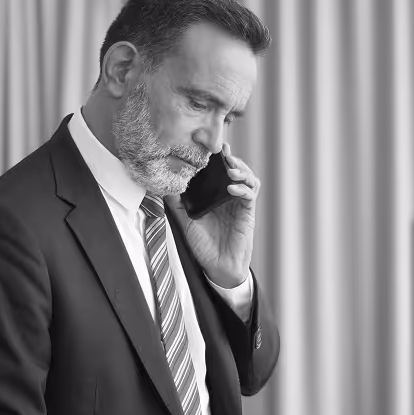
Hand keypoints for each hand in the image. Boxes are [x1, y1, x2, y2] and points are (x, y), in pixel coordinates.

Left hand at [166, 142, 259, 288]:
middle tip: (223, 151)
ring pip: (248, 178)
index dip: (217, 158)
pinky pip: (250, 194)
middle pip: (236, 169)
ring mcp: (239, 204)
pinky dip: (243, 188)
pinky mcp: (248, 213)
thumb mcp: (185, 221)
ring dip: (241, 169)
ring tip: (230, 168)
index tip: (210, 147)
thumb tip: (162, 185)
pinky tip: (232, 188)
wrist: (218, 267)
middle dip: (231, 158)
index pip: (218, 171)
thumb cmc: (203, 246)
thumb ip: (176, 204)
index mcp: (214, 195)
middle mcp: (228, 196)